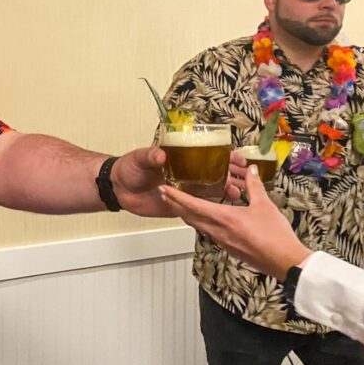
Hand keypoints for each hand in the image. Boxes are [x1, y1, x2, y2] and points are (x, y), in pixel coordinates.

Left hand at [113, 145, 240, 217]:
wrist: (118, 188)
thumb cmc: (129, 168)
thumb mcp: (140, 158)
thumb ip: (151, 156)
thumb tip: (161, 157)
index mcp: (181, 160)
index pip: (209, 156)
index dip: (226, 157)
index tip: (239, 159)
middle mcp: (186, 175)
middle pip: (215, 174)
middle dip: (232, 174)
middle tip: (245, 177)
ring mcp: (184, 191)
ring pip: (211, 191)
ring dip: (226, 191)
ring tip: (239, 192)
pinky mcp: (179, 206)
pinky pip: (199, 208)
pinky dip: (212, 207)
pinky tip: (224, 208)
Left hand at [158, 166, 309, 279]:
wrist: (284, 262)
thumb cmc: (275, 234)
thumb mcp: (264, 205)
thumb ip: (254, 186)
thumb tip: (250, 170)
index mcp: (223, 218)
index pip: (193, 206)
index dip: (176, 197)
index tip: (163, 189)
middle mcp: (217, 231)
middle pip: (189, 217)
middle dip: (175, 205)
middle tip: (165, 194)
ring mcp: (221, 241)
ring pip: (197, 225)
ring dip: (187, 214)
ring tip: (179, 203)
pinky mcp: (228, 247)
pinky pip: (208, 232)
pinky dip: (200, 222)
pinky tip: (204, 218)